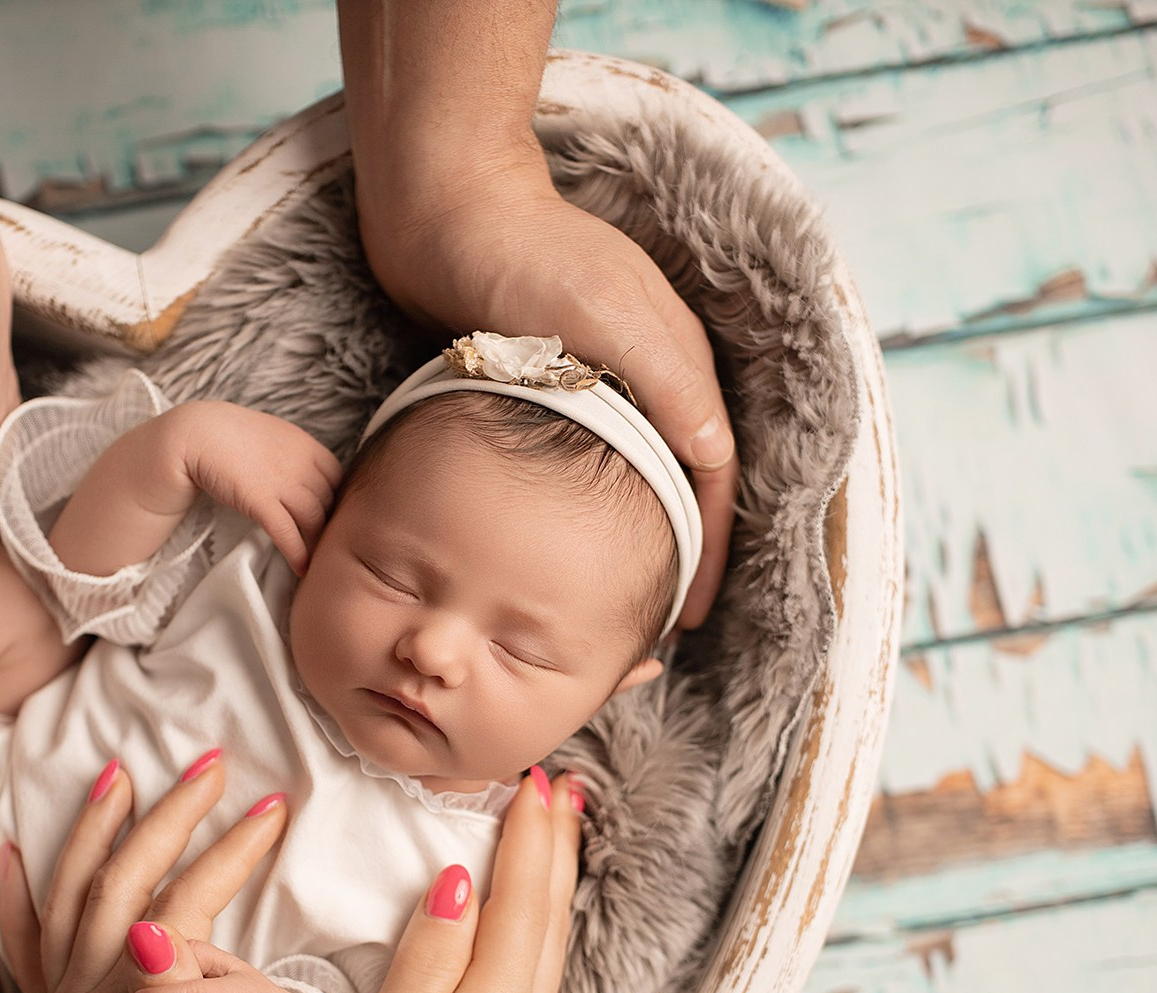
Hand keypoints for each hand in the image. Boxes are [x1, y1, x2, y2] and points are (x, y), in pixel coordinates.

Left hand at [0, 753, 284, 992]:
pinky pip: (29, 948)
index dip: (223, 852)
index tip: (272, 809)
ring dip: (94, 829)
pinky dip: (21, 893)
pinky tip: (18, 854)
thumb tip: (153, 932)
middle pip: (114, 882)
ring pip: (68, 897)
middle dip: (164, 814)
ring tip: (120, 773)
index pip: (173, 906)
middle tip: (211, 763)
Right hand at [154, 402, 341, 575]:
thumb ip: (290, 453)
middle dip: (329, 525)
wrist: (196, 433)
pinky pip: (288, 532)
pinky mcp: (261, 501)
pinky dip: (298, 553)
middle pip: (329, 501)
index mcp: (304, 444)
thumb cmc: (228, 434)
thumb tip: (299, 473)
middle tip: (326, 546)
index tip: (329, 517)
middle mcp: (300, 462)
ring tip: (316, 561)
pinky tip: (301, 568)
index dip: (336, 499)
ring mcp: (282, 482)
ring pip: (314, 519)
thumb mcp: (270, 435)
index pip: (338, 477)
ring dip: (317, 543)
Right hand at [301, 768, 583, 992]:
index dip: (528, 839)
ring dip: (550, 883)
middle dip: (553, 847)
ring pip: (546, 948)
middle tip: (558, 783)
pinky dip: (534, 926)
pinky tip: (525, 917)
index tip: (533, 778)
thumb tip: (457, 885)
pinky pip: (532, 977)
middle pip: (547, 920)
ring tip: (554, 829)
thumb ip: (427, 964)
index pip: (520, 905)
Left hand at [357, 151, 738, 631]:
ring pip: (622, 473)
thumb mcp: (608, 315)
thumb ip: (667, 381)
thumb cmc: (525, 254)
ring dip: (623, 532)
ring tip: (603, 596)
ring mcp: (588, 375)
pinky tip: (548, 542)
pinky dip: (574, 504)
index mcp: (672, 361)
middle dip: (670, 552)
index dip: (704, 546)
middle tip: (646, 624)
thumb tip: (714, 453)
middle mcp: (641, 372)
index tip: (684, 614)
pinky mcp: (535, 377)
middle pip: (672, 479)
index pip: (708, 473)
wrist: (442, 205)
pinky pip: (570, 458)